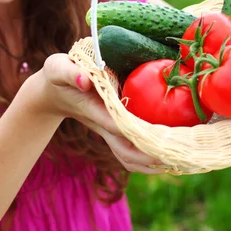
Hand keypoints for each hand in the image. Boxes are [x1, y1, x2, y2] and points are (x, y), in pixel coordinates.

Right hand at [29, 53, 164, 173]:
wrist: (54, 91)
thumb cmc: (59, 76)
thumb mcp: (58, 68)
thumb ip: (69, 72)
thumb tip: (85, 80)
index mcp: (93, 109)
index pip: (116, 125)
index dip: (136, 134)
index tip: (157, 139)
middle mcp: (103, 125)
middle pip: (126, 151)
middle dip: (148, 157)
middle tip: (175, 158)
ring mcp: (109, 131)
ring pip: (129, 156)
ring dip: (150, 163)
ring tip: (177, 163)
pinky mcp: (114, 131)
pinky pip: (131, 150)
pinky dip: (148, 156)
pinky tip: (168, 154)